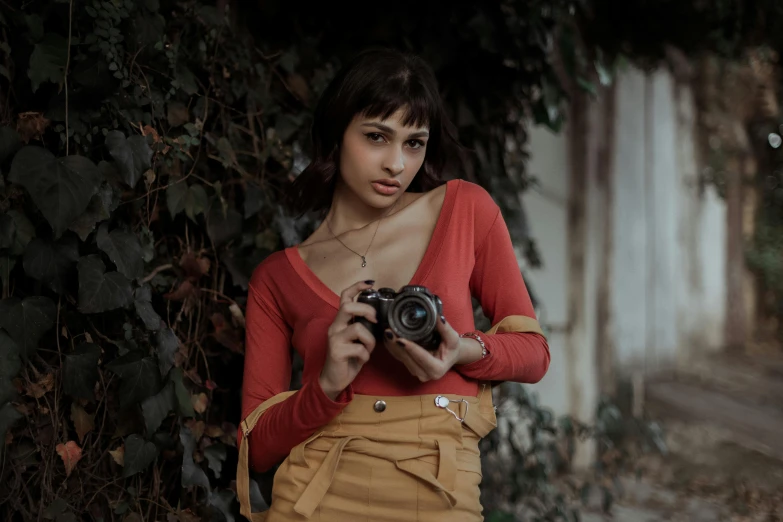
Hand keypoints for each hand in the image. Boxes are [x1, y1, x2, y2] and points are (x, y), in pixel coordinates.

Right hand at [319, 280, 376, 399]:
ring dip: (369, 340)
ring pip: (357, 328)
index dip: (357, 287)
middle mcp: (335, 326)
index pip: (345, 297)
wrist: (334, 379)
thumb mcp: (357, 339)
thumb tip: (379, 318)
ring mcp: (334, 338)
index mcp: (341, 321)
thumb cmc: (348, 358)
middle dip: (366, 310)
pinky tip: (362, 359)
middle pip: (348, 307)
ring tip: (368, 349)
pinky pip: (359, 348)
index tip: (370, 283)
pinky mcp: (336, 351)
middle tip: (375, 321)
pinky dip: (365, 355)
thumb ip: (363, 326)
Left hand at [383, 314, 463, 381]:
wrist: (451, 355)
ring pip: (401, 358)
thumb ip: (445, 329)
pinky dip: (392, 347)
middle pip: (407, 359)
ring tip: (386, 332)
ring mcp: (416, 372)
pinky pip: (398, 357)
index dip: (411, 348)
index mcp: (437, 369)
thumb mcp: (452, 338)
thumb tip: (438, 317)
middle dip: (396, 345)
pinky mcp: (409, 367)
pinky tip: (387, 337)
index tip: (400, 339)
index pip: (422, 357)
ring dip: (392, 346)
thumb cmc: (452, 348)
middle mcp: (425, 375)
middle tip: (388, 331)